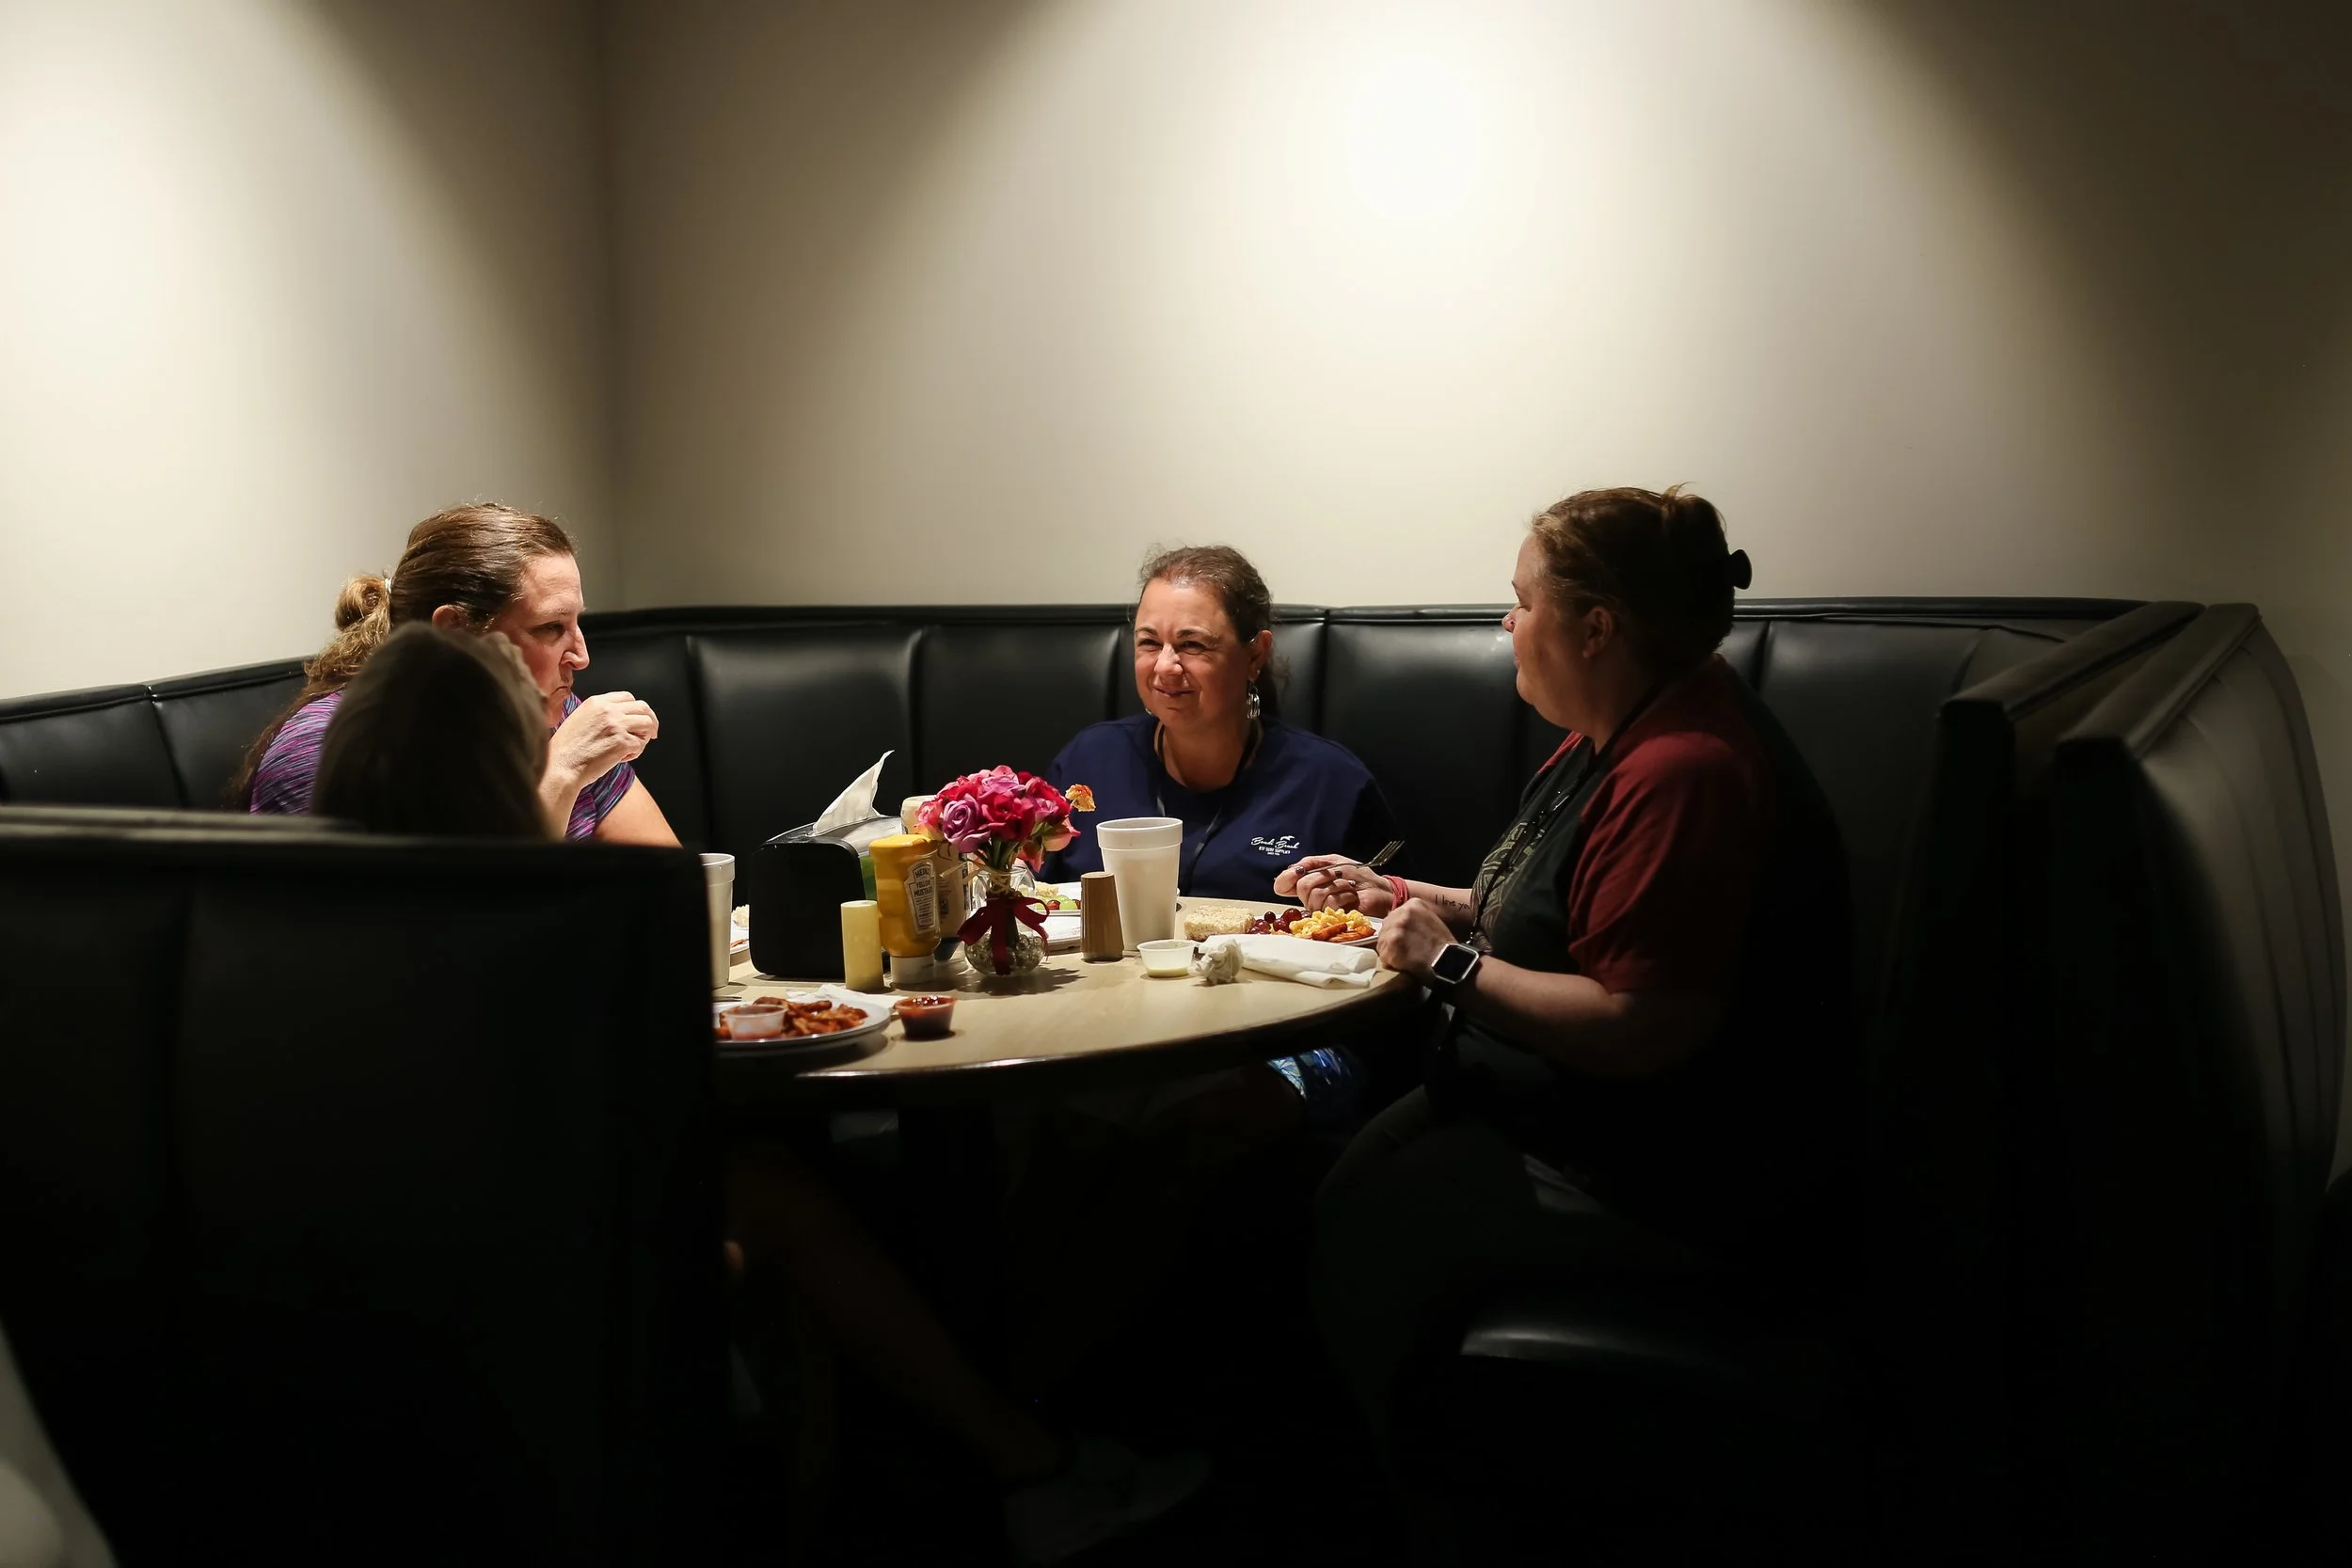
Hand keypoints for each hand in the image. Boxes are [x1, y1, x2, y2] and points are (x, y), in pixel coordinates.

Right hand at [549, 690, 657, 785]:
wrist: (561, 766)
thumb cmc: (566, 749)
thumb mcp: (580, 719)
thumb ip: (600, 714)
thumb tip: (622, 718)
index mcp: (597, 702)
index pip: (628, 697)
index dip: (636, 709)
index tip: (639, 719)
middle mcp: (609, 710)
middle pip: (643, 708)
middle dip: (650, 721)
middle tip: (650, 734)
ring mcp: (617, 725)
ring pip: (647, 724)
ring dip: (644, 737)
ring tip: (631, 748)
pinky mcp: (623, 742)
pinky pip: (640, 745)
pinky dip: (634, 753)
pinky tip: (621, 758)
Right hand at [1275, 854, 1396, 916]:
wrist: (1379, 890)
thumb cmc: (1359, 877)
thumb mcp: (1334, 862)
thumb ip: (1312, 862)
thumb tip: (1294, 868)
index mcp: (1308, 884)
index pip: (1282, 885)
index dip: (1286, 879)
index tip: (1298, 871)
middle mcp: (1310, 899)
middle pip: (1301, 887)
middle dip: (1322, 876)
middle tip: (1337, 874)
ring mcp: (1320, 911)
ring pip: (1315, 895)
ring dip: (1336, 885)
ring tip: (1348, 885)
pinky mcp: (1332, 919)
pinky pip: (1328, 903)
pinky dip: (1343, 894)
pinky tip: (1352, 895)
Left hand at [1375, 898, 1454, 978]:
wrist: (1448, 960)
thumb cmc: (1442, 945)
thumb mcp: (1430, 921)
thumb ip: (1412, 920)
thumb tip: (1395, 927)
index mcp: (1413, 904)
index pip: (1393, 916)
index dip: (1398, 931)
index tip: (1407, 939)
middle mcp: (1402, 912)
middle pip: (1385, 928)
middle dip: (1391, 940)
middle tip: (1406, 951)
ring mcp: (1396, 927)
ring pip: (1382, 942)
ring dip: (1390, 953)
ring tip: (1406, 958)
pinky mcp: (1391, 943)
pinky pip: (1383, 955)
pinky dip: (1391, 963)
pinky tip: (1404, 964)